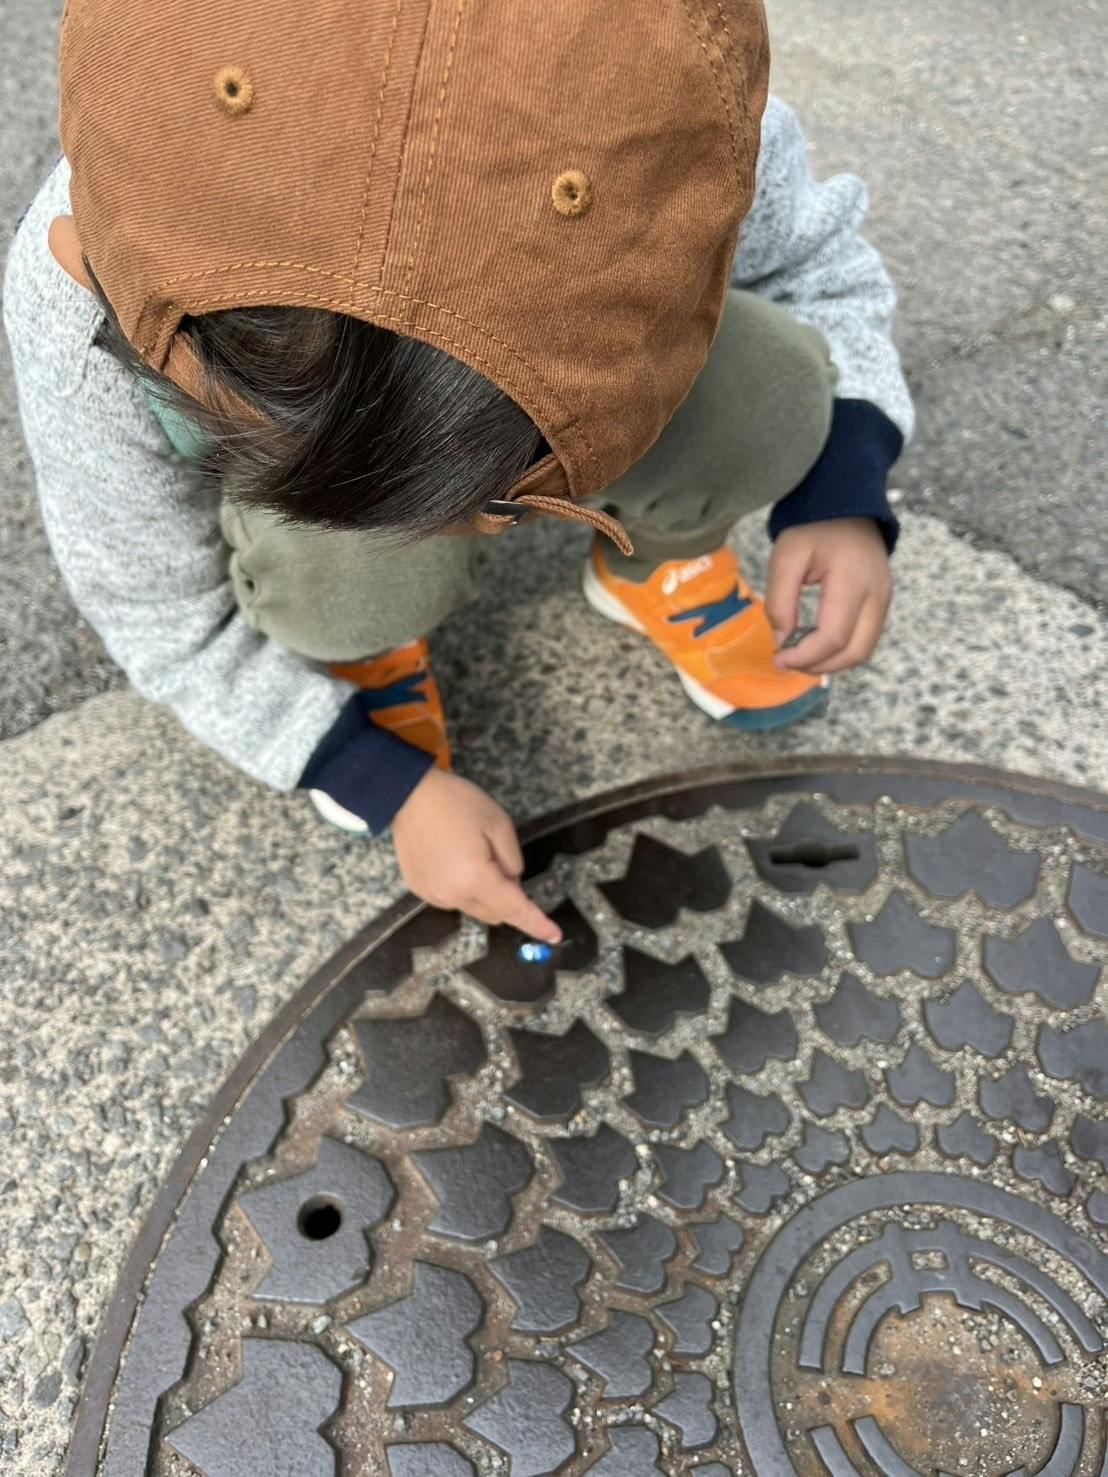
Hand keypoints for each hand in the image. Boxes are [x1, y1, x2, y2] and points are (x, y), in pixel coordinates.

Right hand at [392, 768, 561, 942]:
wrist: (408, 795)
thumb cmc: (457, 804)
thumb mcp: (499, 824)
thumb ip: (513, 860)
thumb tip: (512, 883)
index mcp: (476, 879)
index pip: (515, 910)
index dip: (537, 924)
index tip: (554, 935)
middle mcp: (453, 896)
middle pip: (495, 914)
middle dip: (508, 898)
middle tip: (501, 861)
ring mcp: (433, 895)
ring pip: (473, 908)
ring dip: (484, 894)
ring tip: (473, 854)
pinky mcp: (420, 889)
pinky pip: (452, 899)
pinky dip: (462, 889)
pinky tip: (454, 859)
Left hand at [765, 518, 891, 674]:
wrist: (846, 503)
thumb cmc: (813, 527)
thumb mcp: (786, 557)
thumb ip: (780, 601)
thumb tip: (782, 641)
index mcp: (853, 582)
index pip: (833, 638)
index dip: (804, 656)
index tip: (778, 656)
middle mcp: (878, 595)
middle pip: (855, 653)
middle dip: (819, 666)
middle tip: (788, 661)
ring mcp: (885, 599)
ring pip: (864, 651)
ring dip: (832, 662)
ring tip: (801, 655)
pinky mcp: (883, 601)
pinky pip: (866, 638)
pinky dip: (842, 650)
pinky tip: (816, 644)